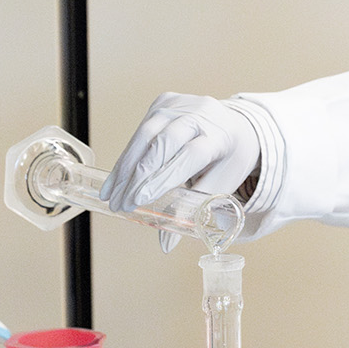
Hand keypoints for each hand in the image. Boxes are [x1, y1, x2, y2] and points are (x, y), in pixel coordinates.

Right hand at [103, 93, 259, 215]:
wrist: (236, 126)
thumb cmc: (228, 160)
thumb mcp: (220, 187)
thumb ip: (193, 211)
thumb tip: (165, 245)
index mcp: (222, 136)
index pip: (190, 156)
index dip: (163, 178)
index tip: (140, 200)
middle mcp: (201, 114)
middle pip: (163, 144)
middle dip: (138, 178)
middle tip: (121, 206)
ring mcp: (181, 104)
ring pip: (145, 136)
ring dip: (125, 169)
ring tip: (112, 196)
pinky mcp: (164, 102)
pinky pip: (140, 132)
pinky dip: (127, 157)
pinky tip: (117, 178)